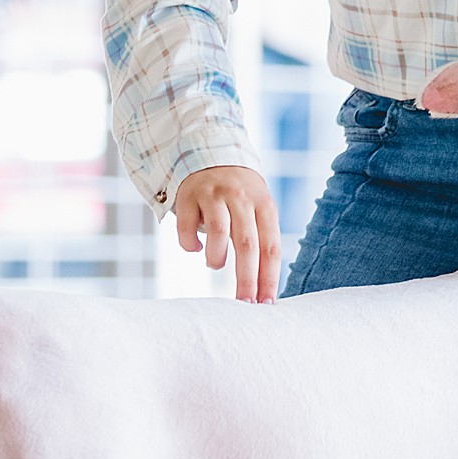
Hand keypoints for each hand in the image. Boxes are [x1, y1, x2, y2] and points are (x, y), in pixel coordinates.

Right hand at [174, 166, 281, 302]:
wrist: (210, 154)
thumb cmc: (239, 196)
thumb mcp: (258, 209)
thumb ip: (261, 241)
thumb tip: (264, 290)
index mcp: (264, 205)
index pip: (271, 247)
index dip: (269, 278)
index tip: (266, 304)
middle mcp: (241, 198)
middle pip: (247, 244)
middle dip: (247, 278)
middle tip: (244, 303)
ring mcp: (214, 194)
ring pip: (218, 232)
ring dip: (217, 257)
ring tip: (215, 264)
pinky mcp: (188, 195)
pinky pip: (187, 226)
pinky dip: (190, 244)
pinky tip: (195, 247)